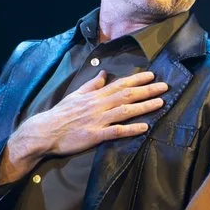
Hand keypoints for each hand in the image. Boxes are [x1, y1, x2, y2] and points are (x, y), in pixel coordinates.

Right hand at [0, 70, 168, 184]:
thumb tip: (103, 74)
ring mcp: (97, 120)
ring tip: (160, 103)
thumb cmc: (60, 114)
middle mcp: (99, 105)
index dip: (137, 79)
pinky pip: (116, 131)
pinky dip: (131, 129)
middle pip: (126, 95)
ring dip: (144, 107)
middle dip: (147, 90)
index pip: (119, 84)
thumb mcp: (75, 95)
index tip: (152, 76)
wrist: (45, 131)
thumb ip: (91, 85)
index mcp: (95, 96)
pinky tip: (145, 127)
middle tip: (165, 87)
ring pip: (125, 111)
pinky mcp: (94, 135)